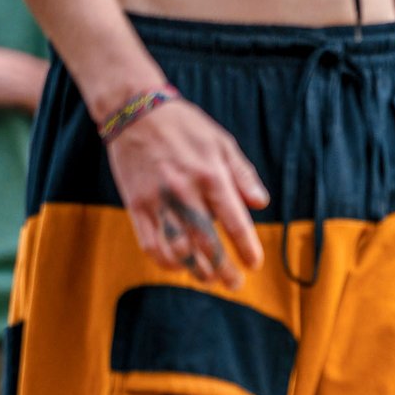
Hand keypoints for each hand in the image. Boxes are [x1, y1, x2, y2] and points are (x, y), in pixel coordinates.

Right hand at [104, 100, 267, 288]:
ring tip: (209, 279)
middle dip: (223, 268)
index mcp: (212, 177)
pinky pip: (149, 242)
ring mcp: (158, 200)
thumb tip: (261, 204)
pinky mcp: (135, 204)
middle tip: (234, 284)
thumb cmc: (185, 127)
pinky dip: (164, 260)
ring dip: (196, 269)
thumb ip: (243, 176)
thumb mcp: (223, 143)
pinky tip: (177, 267)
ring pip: (178, 248)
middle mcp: (185, 192)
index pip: (235, 223)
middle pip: (207, 242)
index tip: (254, 264)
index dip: (246, 248)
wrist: (134, 110)